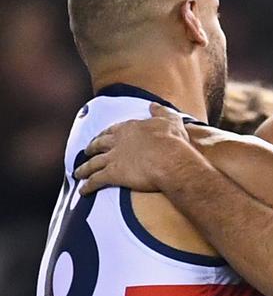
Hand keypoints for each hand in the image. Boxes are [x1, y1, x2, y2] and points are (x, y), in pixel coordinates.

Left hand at [75, 103, 192, 193]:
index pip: (112, 130)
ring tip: (78, 174)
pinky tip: (82, 191)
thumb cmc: (172, 141)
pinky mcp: (113, 174)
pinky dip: (87, 186)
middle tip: (85, 152)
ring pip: (93, 164)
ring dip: (84, 169)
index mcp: (129, 128)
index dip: (105, 134)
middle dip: (90, 148)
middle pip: (98, 145)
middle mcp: (117, 141)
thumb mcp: (169, 120)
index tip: (100, 137)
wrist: (170, 159)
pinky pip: (96, 181)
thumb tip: (154, 105)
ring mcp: (113, 158)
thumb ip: (160, 111)